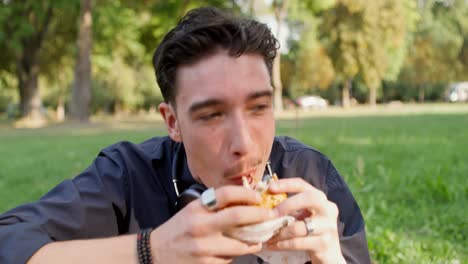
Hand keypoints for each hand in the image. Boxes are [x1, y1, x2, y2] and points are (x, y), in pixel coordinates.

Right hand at [150, 185, 277, 263]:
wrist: (155, 253)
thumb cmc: (179, 229)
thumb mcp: (192, 211)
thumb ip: (214, 207)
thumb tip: (246, 202)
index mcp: (197, 208)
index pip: (226, 194)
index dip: (246, 194)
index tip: (259, 197)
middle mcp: (200, 225)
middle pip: (237, 216)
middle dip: (260, 215)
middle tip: (271, 216)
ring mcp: (202, 247)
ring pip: (239, 244)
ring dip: (253, 241)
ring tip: (259, 239)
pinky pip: (229, 259)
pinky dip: (236, 255)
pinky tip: (236, 251)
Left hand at [265, 178, 344, 263]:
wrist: (329, 253)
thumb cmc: (311, 230)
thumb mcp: (302, 215)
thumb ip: (289, 207)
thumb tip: (263, 201)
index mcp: (320, 198)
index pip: (303, 184)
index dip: (286, 184)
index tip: (270, 187)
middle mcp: (328, 209)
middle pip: (309, 198)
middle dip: (287, 204)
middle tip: (271, 213)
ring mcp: (328, 226)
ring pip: (299, 226)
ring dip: (280, 231)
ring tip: (268, 235)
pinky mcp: (324, 243)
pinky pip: (298, 243)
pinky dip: (283, 244)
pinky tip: (273, 245)